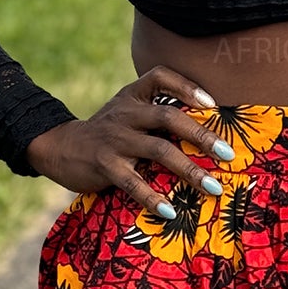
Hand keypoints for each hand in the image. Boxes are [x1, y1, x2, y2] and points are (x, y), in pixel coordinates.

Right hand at [24, 66, 234, 217]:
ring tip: (213, 187)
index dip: (187, 86)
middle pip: (169, 117)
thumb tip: (205, 131)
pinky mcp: (105, 165)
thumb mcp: (127, 112)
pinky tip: (171, 212)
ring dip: (190, 170)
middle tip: (227, 153)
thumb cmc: (106, 133)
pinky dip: (153, 197)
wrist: (59, 147)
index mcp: (133, 96)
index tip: (212, 105)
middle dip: (202, 135)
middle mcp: (126, 113)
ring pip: (159, 151)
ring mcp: (116, 140)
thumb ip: (156, 114)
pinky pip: (133, 182)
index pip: (160, 76)